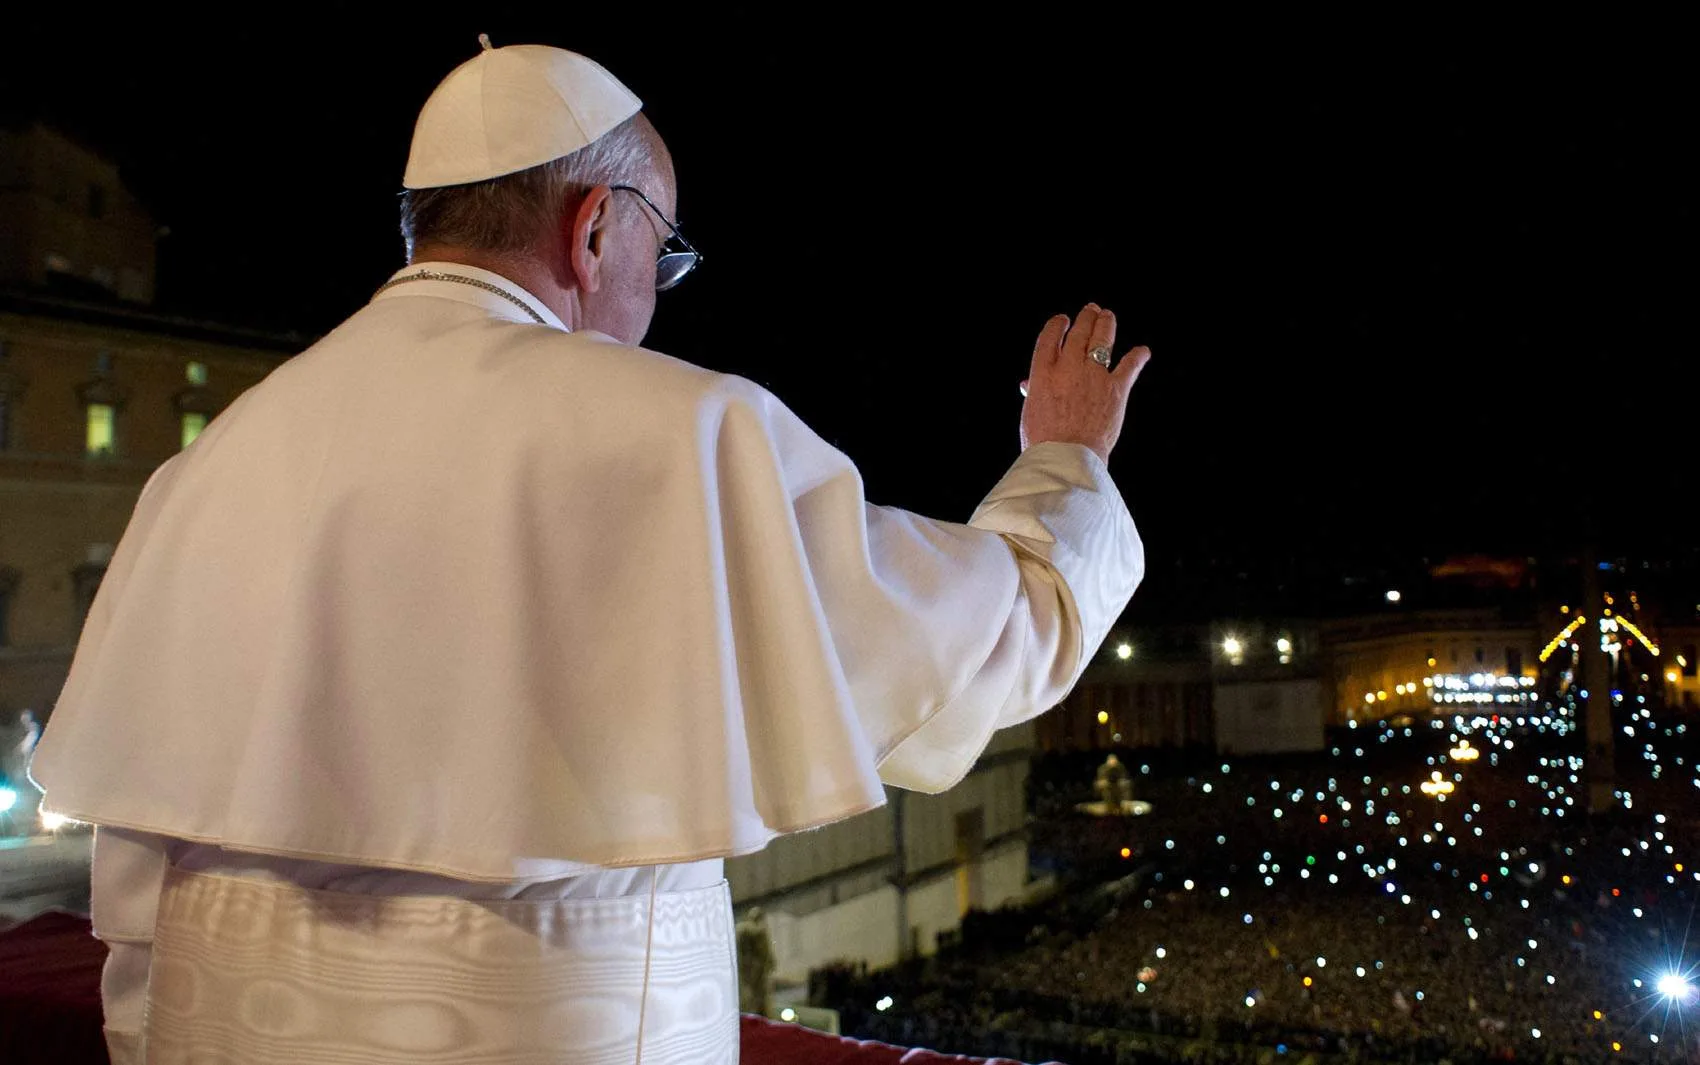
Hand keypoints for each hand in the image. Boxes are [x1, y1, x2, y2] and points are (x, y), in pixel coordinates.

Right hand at [1019, 304, 1149, 463]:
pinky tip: (1143, 351)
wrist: (1067, 457)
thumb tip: (1027, 383)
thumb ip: (1033, 392)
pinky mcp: (1116, 389)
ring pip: (1102, 340)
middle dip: (1086, 319)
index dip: (1057, 325)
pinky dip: (1138, 356)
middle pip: (1079, 333)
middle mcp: (1068, 368)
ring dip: (1105, 325)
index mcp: (1042, 374)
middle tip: (1091, 310)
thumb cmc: (1043, 442)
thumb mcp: (1030, 413)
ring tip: (1107, 316)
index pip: (1050, 338)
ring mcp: (1093, 376)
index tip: (1062, 320)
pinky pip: (1130, 366)